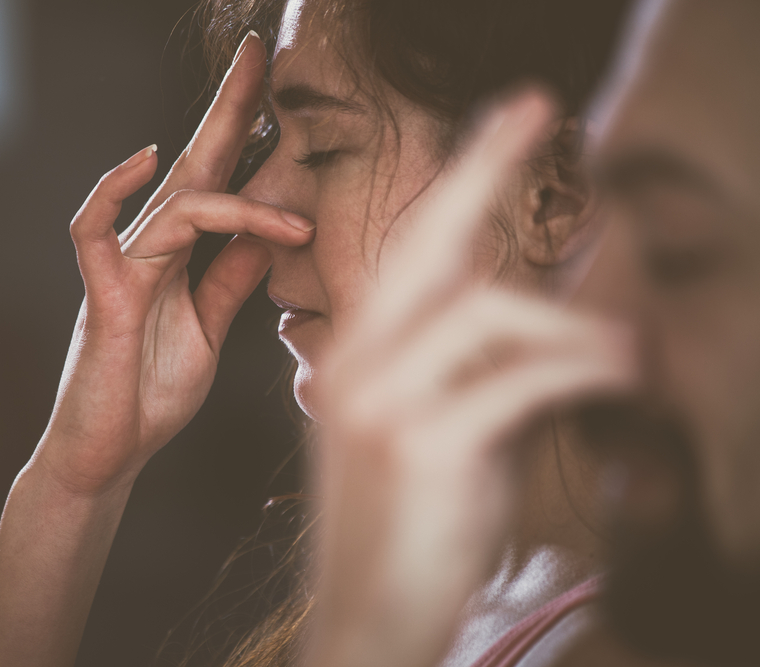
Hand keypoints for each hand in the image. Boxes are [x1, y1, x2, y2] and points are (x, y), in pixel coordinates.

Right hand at [34, 33, 314, 496]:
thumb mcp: (210, 330)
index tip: (280, 93)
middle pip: (192, 164)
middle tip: (257, 54)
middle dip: (226, 109)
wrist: (110, 455)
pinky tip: (145, 160)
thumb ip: (231, 280)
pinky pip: (94, 230)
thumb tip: (268, 234)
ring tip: (296, 219)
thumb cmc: (151, 395)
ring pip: (171, 202)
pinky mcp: (102, 297)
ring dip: (232, 194)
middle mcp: (152, 251)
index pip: (217, 182)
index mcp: (181, 259)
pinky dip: (112, 191)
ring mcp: (125, 269)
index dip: (244, 135)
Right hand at [309, 91, 636, 666]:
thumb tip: (551, 321)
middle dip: (480, 170)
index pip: (408, 253)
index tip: (504, 120)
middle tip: (533, 106)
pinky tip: (619, 378)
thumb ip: (476, 371)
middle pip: (427, 246)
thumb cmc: (409, 524)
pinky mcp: (419, 442)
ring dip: (572, 327)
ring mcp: (379, 399)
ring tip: (628, 355)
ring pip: (488, 312)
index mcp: (356, 355)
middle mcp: (357, 363)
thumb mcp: (436, 432)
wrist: (366, 616)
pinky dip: (581, 370)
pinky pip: (519, 378)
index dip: (459, 181)